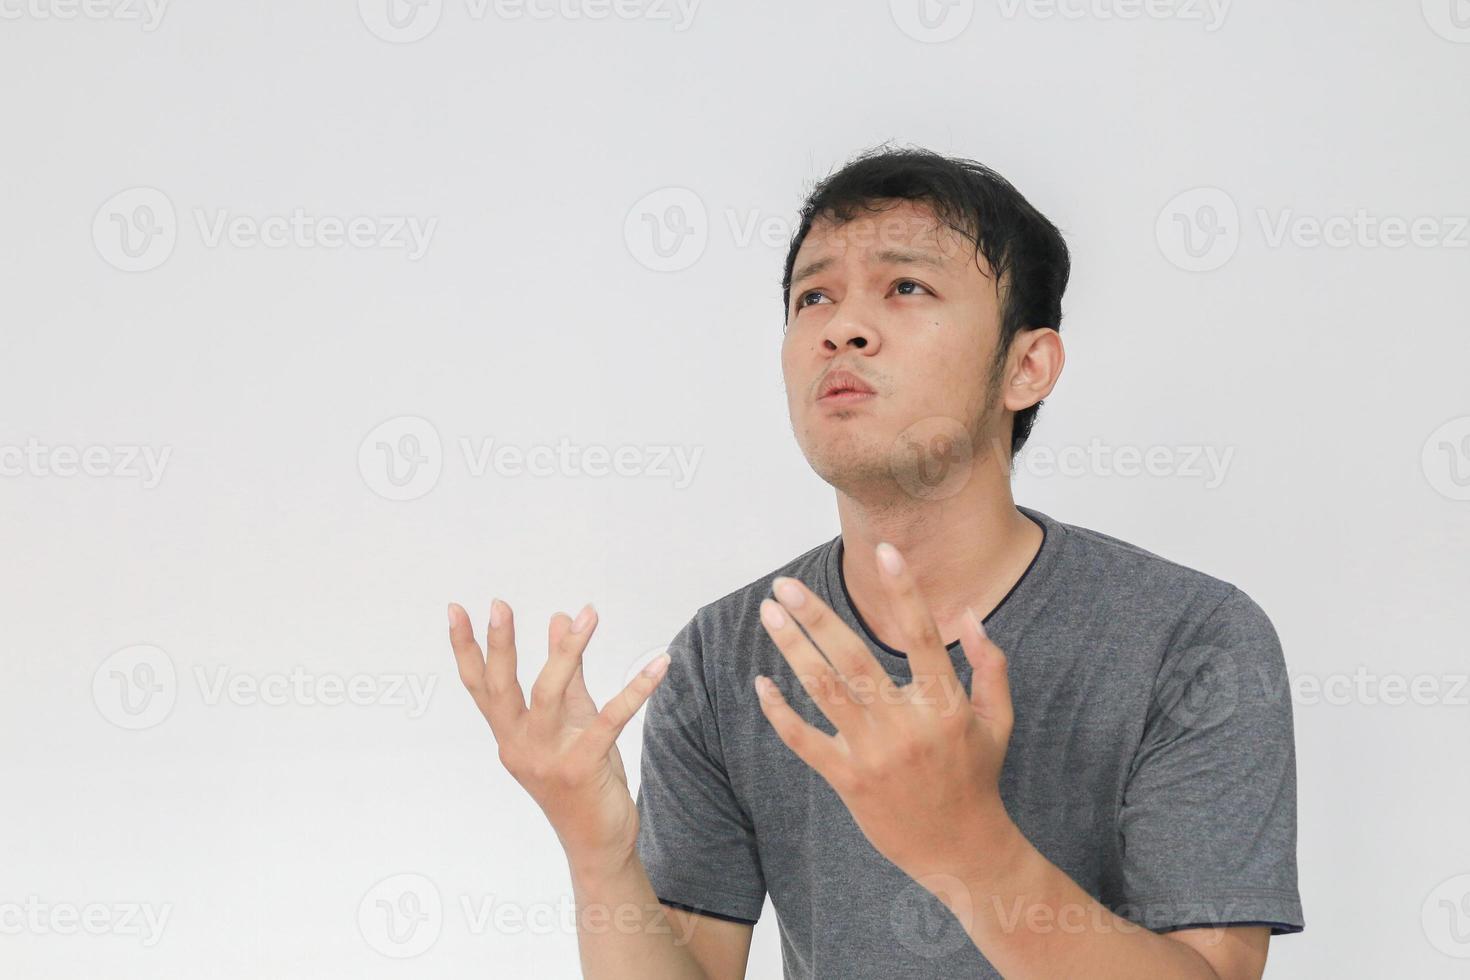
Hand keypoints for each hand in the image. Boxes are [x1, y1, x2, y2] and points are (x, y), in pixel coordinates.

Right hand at [447, 599, 670, 872]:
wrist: (599, 843)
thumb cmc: (583, 779)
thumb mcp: (571, 720)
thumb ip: (568, 671)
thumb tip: (558, 617)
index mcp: (511, 735)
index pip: (480, 686)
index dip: (466, 648)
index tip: (454, 610)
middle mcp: (520, 746)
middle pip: (501, 689)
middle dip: (500, 645)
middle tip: (499, 604)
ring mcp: (547, 759)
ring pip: (549, 694)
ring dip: (568, 651)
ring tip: (588, 614)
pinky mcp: (582, 767)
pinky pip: (610, 719)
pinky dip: (636, 689)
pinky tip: (658, 664)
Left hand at [752, 542, 1015, 883]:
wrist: (961, 851)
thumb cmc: (977, 777)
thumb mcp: (997, 720)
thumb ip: (988, 664)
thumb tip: (968, 614)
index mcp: (945, 705)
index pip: (921, 635)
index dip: (904, 590)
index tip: (884, 550)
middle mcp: (907, 726)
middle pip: (853, 658)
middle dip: (816, 615)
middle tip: (786, 584)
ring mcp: (873, 755)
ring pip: (823, 690)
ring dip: (792, 648)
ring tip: (770, 613)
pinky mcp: (847, 781)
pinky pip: (804, 740)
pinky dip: (780, 712)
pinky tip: (761, 682)